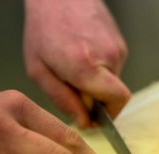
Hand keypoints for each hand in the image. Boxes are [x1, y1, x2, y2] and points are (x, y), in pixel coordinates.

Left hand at [23, 0, 130, 128]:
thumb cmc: (43, 28)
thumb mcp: (38, 70)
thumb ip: (62, 100)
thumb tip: (85, 122)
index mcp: (86, 66)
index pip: (118, 101)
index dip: (109, 115)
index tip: (94, 119)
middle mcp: (109, 57)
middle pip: (114, 95)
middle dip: (97, 100)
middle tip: (74, 89)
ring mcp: (118, 48)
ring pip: (113, 81)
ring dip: (96, 83)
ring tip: (74, 66)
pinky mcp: (120, 43)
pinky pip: (113, 67)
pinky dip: (99, 70)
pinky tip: (82, 55)